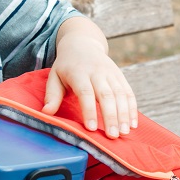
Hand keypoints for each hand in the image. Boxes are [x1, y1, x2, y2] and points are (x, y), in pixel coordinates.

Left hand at [43, 20, 137, 138]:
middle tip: (112, 136)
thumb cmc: (66, 66)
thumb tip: (46, 113)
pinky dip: (132, 108)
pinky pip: (129, 92)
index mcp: (78, 72)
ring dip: (124, 114)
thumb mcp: (54, 76)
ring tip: (123, 133)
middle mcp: (97, 71)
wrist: (82, 44)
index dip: (89, 110)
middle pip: (106, 95)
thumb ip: (52, 95)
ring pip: (120, 94)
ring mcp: (111, 73)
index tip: (92, 128)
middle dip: (111, 116)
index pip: (85, 92)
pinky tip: (132, 124)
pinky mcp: (120, 76)